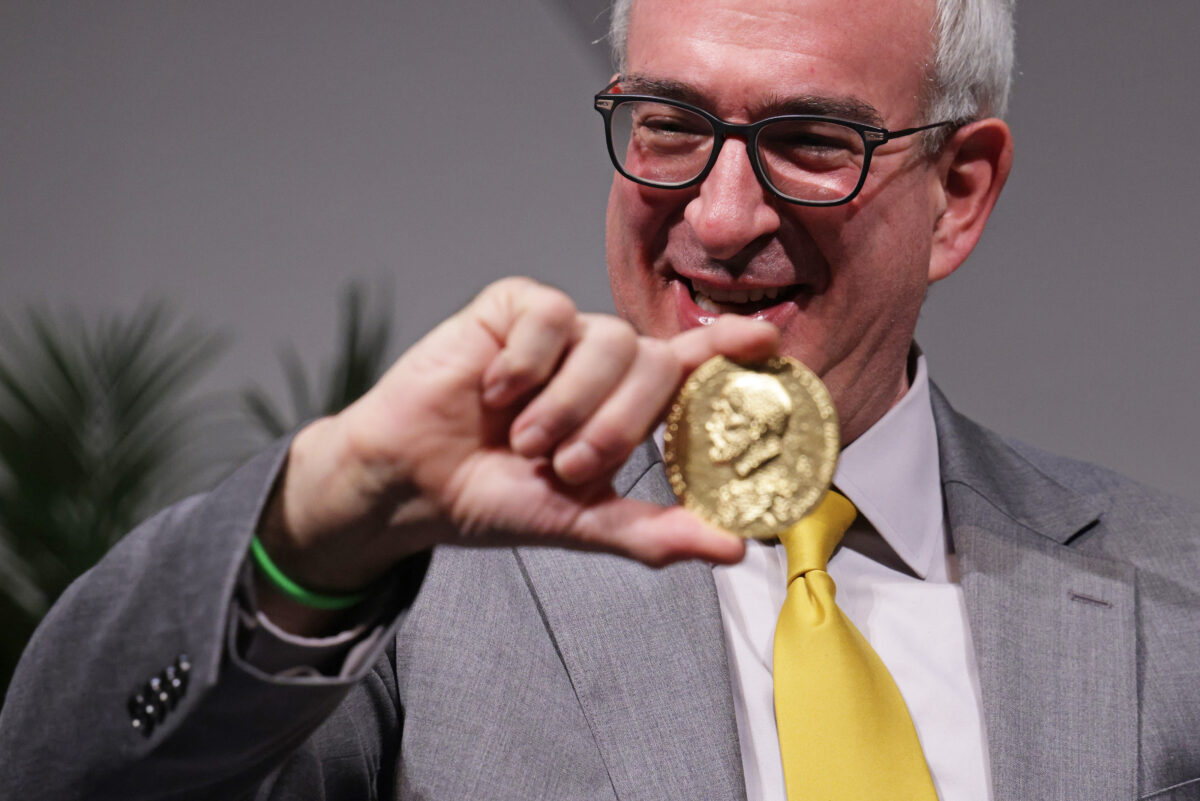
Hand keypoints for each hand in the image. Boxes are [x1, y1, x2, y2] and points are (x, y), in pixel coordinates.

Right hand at [258, 277, 778, 595]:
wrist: (411, 483)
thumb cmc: (496, 496)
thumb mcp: (581, 522)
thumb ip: (655, 532)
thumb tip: (737, 547)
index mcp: (626, 405)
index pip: (692, 366)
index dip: (731, 349)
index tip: (770, 342)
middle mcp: (601, 361)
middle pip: (651, 362)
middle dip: (616, 423)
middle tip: (568, 465)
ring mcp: (560, 331)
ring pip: (605, 338)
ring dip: (567, 402)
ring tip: (525, 439)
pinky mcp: (512, 307)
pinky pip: (549, 313)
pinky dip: (528, 361)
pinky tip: (495, 388)